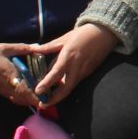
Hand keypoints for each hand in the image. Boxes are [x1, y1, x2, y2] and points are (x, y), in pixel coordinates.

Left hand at [0, 24, 116, 108]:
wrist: (105, 34)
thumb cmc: (83, 34)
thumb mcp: (64, 38)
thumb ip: (48, 47)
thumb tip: (32, 49)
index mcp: (69, 56)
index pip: (56, 73)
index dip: (46, 83)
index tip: (37, 91)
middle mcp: (77, 67)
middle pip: (65, 88)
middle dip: (54, 99)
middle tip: (42, 104)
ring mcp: (84, 71)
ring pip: (70, 87)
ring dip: (59, 95)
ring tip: (47, 99)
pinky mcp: (88, 73)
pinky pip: (75, 82)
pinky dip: (66, 87)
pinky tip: (58, 88)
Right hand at [0, 44, 40, 109]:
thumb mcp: (6, 48)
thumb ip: (23, 48)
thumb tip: (37, 47)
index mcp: (10, 75)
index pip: (25, 90)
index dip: (35, 97)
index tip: (45, 99)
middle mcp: (6, 86)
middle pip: (23, 99)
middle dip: (35, 100)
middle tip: (47, 97)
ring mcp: (1, 90)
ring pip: (18, 100)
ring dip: (28, 100)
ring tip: (40, 95)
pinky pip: (12, 98)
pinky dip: (21, 98)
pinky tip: (27, 92)